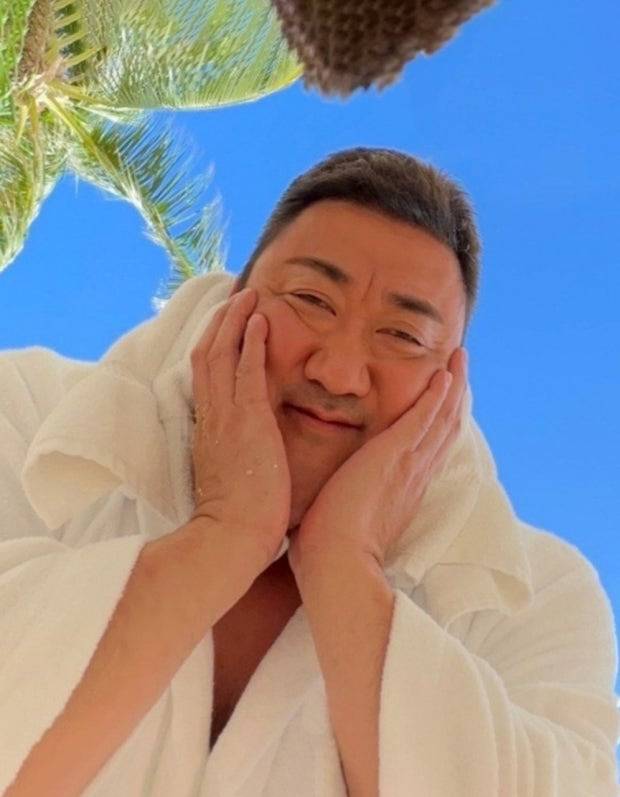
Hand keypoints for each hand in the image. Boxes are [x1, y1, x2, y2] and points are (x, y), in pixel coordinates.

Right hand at [189, 287, 290, 568]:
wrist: (231, 540)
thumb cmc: (239, 523)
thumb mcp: (234, 481)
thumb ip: (240, 460)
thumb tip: (256, 456)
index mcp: (209, 433)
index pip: (207, 380)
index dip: (214, 349)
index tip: (227, 329)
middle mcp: (211, 419)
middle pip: (207, 357)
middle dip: (219, 324)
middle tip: (234, 297)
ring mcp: (225, 417)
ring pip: (220, 354)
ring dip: (233, 321)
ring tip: (248, 294)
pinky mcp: (246, 420)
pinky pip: (245, 369)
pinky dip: (250, 341)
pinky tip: (260, 318)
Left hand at [288, 348, 467, 570]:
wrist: (336, 567)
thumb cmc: (328, 553)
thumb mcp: (339, 520)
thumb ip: (339, 506)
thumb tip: (321, 505)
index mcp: (402, 491)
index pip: (427, 450)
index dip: (438, 424)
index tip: (442, 401)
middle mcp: (414, 476)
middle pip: (444, 429)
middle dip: (454, 396)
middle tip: (460, 368)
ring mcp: (409, 465)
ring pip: (442, 418)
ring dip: (453, 385)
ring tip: (460, 356)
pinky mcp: (396, 455)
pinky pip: (424, 418)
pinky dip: (437, 395)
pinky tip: (444, 373)